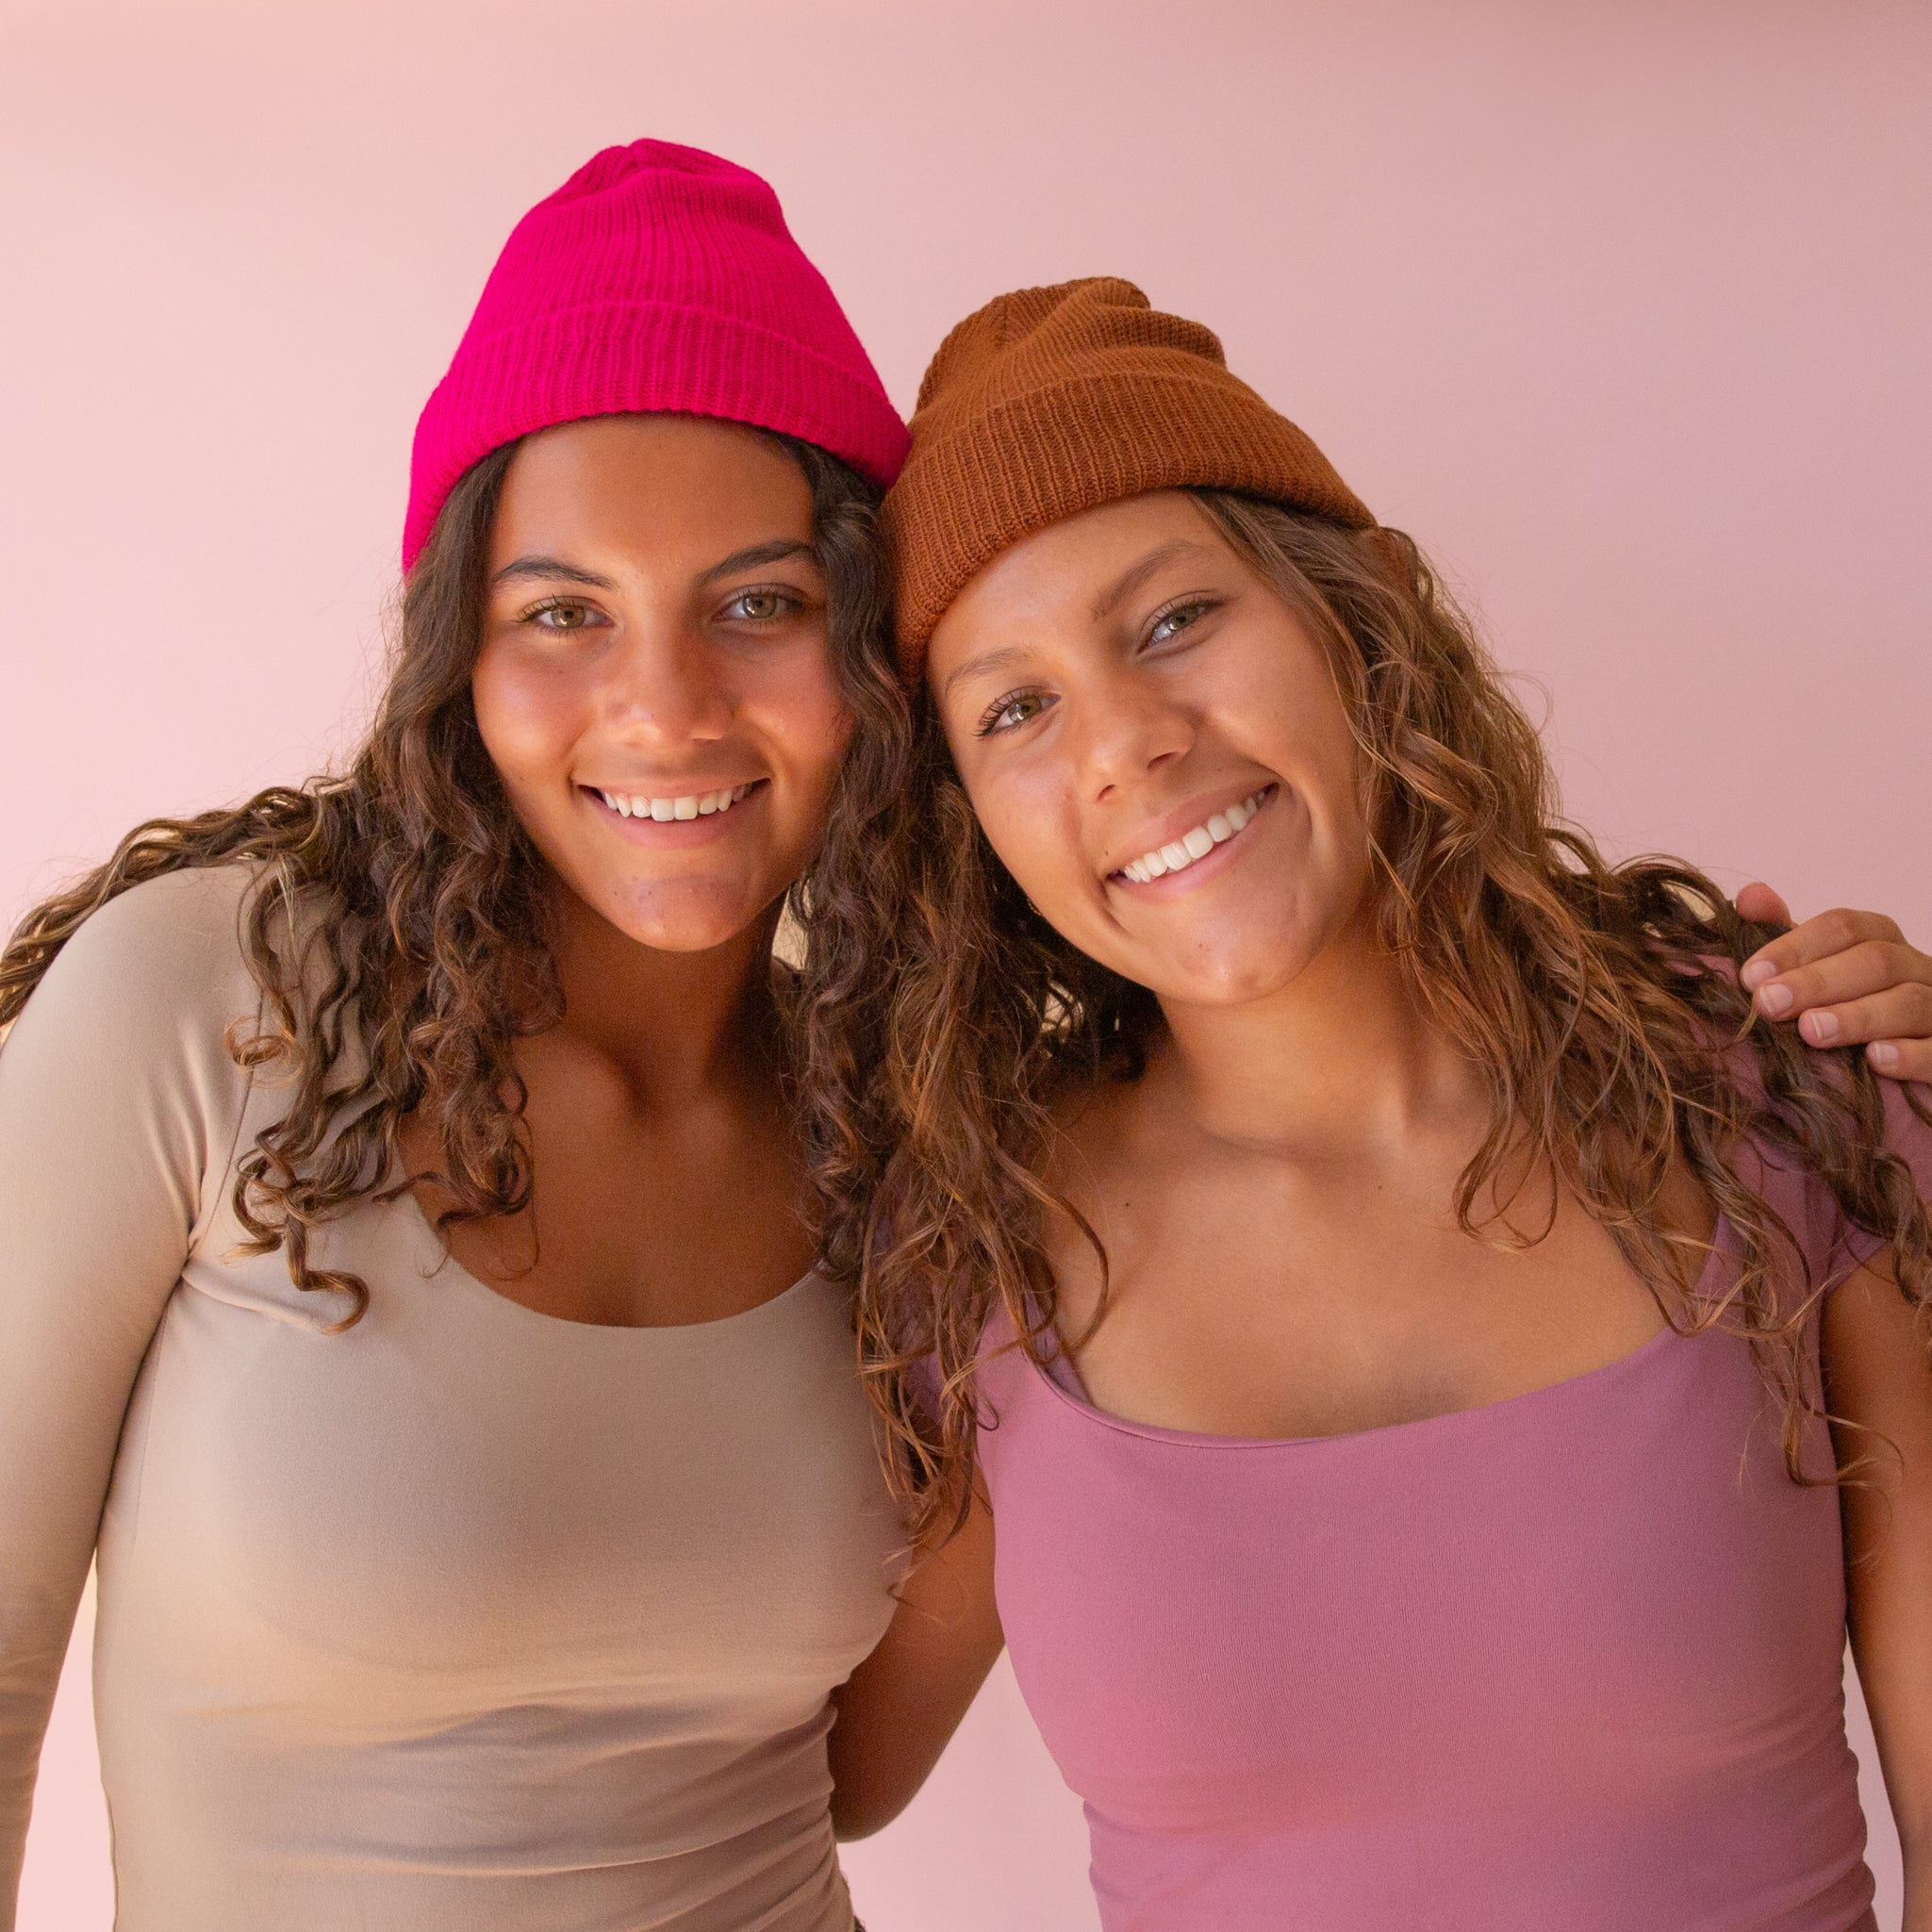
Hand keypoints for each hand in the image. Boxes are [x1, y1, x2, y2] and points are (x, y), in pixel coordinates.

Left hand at [1737, 883, 1931, 1082]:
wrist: (1908, 1062)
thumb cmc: (1849, 1010)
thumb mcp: (1816, 972)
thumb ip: (1786, 940)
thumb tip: (1749, 898)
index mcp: (1882, 942)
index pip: (1844, 928)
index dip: (1795, 947)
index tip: (1751, 975)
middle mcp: (1917, 970)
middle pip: (1876, 961)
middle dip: (1816, 981)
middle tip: (1769, 1003)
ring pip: (1910, 1002)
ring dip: (1857, 1016)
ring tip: (1811, 1031)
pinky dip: (1912, 1054)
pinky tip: (1877, 1059)